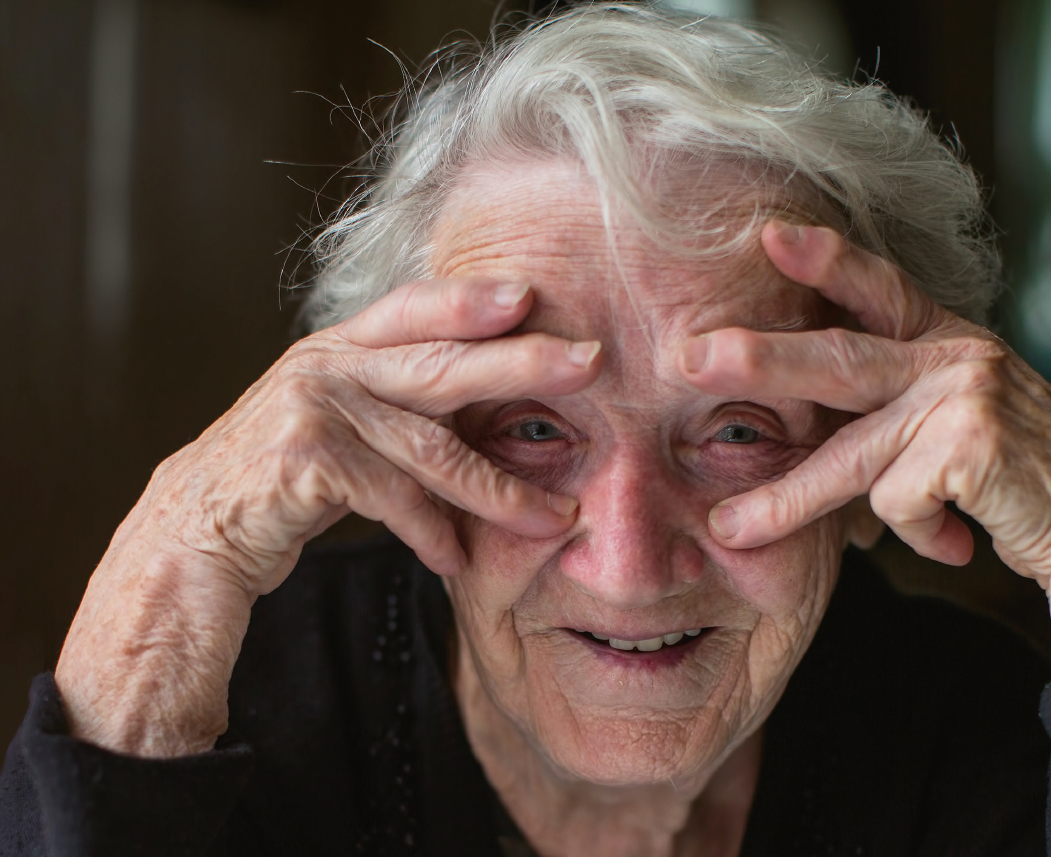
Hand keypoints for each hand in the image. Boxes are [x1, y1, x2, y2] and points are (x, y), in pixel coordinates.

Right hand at [56, 278, 600, 755]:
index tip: (532, 294)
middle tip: (591, 362)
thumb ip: (401, 398)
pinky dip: (430, 531)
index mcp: (343, 346)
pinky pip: (391, 498)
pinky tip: (456, 559)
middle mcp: (328, 365)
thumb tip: (500, 397)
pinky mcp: (303, 462)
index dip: (472, 297)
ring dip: (498, 489)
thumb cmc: (287, 474)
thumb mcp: (342, 418)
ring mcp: (314, 410)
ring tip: (554, 518)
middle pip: (442, 363)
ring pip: (430, 447)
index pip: (415, 309)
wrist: (195, 527)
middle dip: (523, 363)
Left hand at [678, 222, 1050, 713]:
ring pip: (852, 455)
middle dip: (761, 360)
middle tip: (693, 358)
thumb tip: (799, 426)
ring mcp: (968, 399)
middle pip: (840, 358)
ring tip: (731, 529)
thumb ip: (893, 407)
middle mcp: (958, 357)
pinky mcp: (974, 448)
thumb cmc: (1021, 474)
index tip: (769, 235)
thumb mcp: (960, 419)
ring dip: (788, 499)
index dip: (826, 258)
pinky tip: (958, 539)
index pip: (880, 290)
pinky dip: (918, 533)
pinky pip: (899, 502)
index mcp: (949, 340)